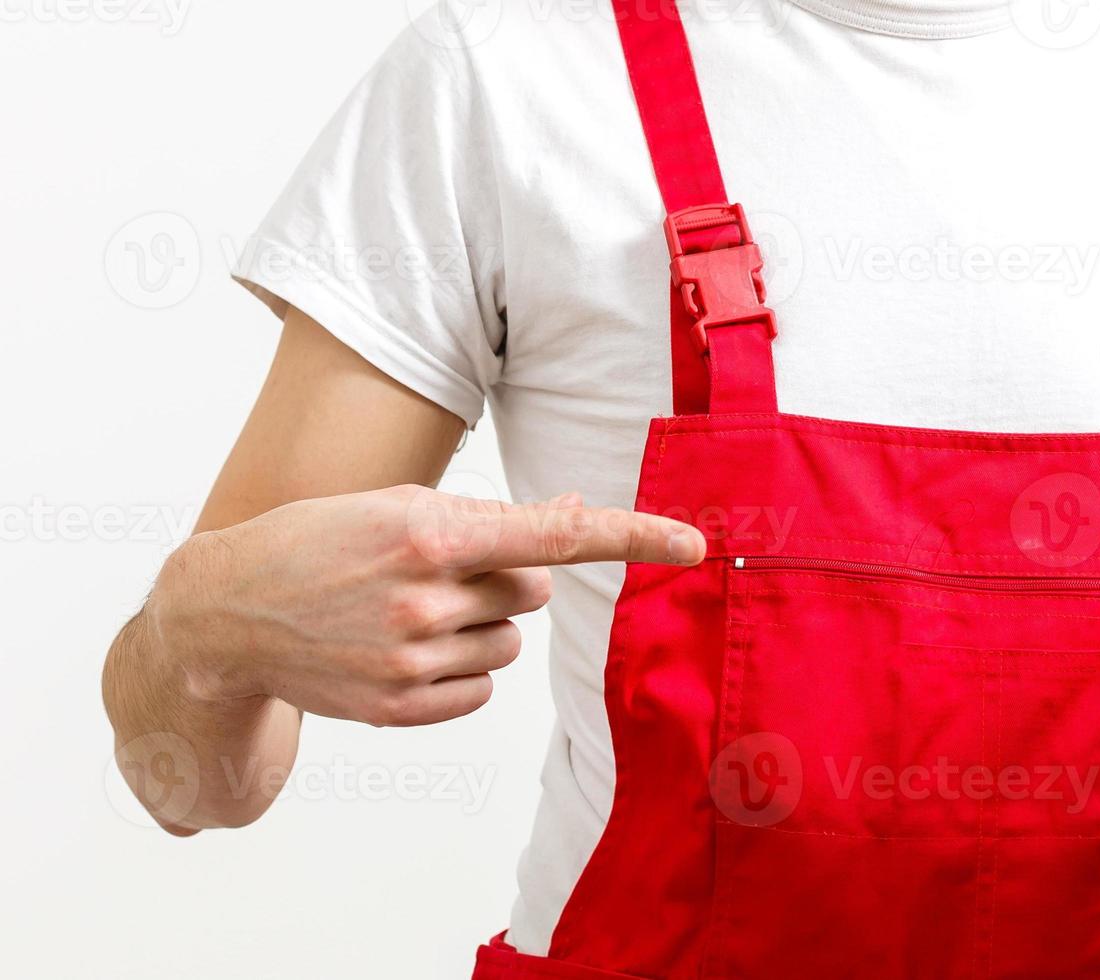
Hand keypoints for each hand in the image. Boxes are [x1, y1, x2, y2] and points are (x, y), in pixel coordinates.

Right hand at [150, 485, 704, 726]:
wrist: (225, 614)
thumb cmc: (319, 544)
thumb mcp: (397, 509)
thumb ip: (491, 518)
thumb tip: (577, 514)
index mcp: (431, 536)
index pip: (555, 537)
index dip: (633, 537)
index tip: (695, 544)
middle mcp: (428, 599)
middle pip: (532, 588)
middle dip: (500, 577)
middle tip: (429, 571)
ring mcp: (414, 659)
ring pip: (509, 639)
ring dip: (475, 624)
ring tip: (401, 611)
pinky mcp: (403, 708)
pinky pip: (482, 688)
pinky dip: (457, 670)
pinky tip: (398, 651)